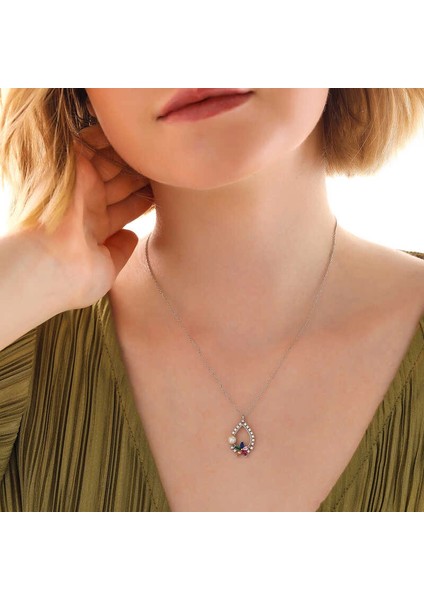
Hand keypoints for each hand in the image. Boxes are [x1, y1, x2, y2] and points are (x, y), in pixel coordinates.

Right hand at [34, 123, 154, 309]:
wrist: (51, 266)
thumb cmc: (76, 278)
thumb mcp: (106, 269)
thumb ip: (120, 252)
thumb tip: (131, 237)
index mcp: (96, 229)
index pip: (125, 208)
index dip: (143, 200)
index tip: (165, 195)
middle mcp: (88, 206)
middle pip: (120, 184)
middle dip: (141, 175)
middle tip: (164, 168)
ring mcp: (81, 188)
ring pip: (110, 164)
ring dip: (131, 157)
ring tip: (154, 152)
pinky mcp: (72, 169)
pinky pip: (91, 145)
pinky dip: (108, 138)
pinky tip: (133, 138)